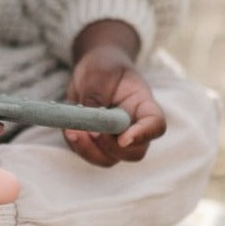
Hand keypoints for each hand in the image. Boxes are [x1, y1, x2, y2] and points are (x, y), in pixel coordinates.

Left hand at [64, 21, 165, 166]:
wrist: (94, 66)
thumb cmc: (104, 66)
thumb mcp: (100, 72)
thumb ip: (96, 96)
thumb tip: (91, 128)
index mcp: (144, 105)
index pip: (156, 126)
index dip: (143, 136)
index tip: (124, 139)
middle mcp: (134, 126)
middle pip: (134, 152)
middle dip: (111, 148)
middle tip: (92, 132)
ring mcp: (116, 137)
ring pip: (110, 159)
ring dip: (90, 152)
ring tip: (73, 132)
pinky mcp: (97, 142)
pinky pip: (88, 153)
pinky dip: (77, 146)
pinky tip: (68, 129)